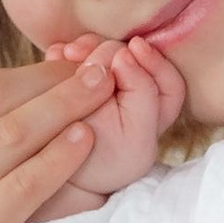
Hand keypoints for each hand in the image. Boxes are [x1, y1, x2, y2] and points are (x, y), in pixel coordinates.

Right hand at [0, 58, 109, 222]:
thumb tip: (13, 141)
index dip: (28, 72)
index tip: (72, 64)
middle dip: (52, 77)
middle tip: (102, 60)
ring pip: (10, 132)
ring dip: (64, 104)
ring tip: (108, 86)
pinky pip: (21, 185)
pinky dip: (58, 157)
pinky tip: (88, 141)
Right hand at [37, 33, 183, 210]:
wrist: (56, 174)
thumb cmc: (100, 160)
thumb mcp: (133, 132)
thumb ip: (140, 91)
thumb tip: (125, 53)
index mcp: (155, 113)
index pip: (167, 80)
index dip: (154, 60)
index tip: (132, 48)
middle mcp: (131, 97)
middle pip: (131, 60)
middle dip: (111, 52)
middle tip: (85, 57)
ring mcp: (100, 87)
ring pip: (103, 55)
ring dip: (87, 48)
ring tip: (68, 54)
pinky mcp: (73, 82)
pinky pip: (74, 59)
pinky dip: (66, 54)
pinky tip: (56, 55)